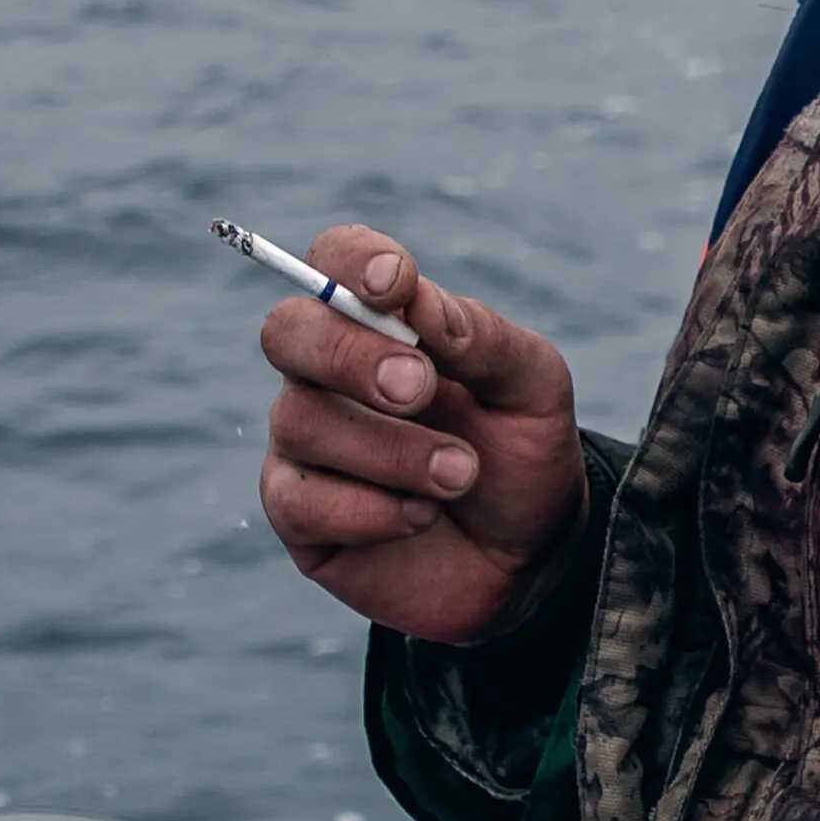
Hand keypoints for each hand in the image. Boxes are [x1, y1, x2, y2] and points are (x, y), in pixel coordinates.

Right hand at [255, 220, 584, 644]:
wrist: (529, 559)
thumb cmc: (521, 455)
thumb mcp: (532, 387)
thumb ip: (481, 337)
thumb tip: (416, 300)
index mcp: (382, 323)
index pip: (333, 260)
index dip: (352, 262)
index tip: (398, 285)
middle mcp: (327, 374)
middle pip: (287, 332)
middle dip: (351, 356)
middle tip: (421, 390)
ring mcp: (306, 444)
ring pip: (305, 422)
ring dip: (393, 450)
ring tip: (461, 474)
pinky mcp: (298, 516)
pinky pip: (301, 500)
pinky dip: (371, 509)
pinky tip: (422, 516)